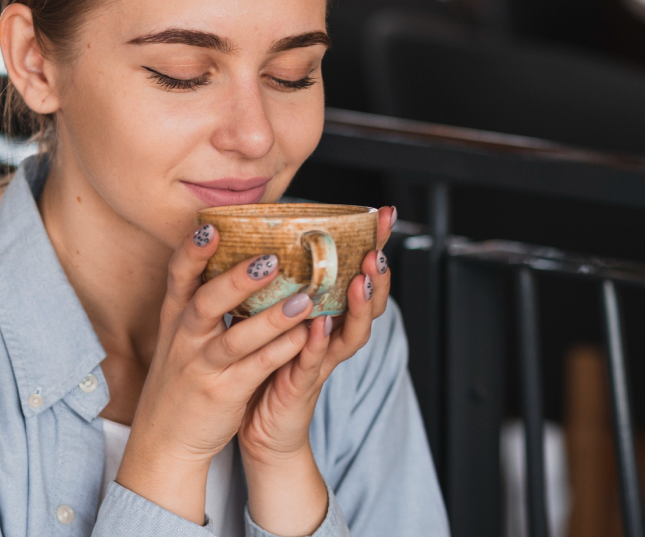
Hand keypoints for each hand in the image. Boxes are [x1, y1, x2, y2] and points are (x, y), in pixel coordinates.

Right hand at [115, 225, 312, 523]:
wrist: (164, 440)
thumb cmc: (182, 379)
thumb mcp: (180, 336)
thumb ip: (201, 301)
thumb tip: (231, 256)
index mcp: (175, 320)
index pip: (178, 277)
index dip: (192, 251)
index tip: (211, 225)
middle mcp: (185, 340)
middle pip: (205, 302)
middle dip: (236, 280)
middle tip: (270, 258)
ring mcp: (202, 368)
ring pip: (234, 339)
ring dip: (270, 319)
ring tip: (304, 299)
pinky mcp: (221, 394)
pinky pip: (254, 369)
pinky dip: (280, 352)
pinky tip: (305, 337)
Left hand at [238, 206, 396, 534]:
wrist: (260, 429)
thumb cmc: (268, 368)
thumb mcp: (280, 317)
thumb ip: (286, 284)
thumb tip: (273, 231)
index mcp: (331, 316)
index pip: (360, 274)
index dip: (376, 245)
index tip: (384, 215)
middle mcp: (334, 337)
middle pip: (369, 302)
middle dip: (378, 274)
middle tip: (379, 249)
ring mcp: (322, 361)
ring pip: (352, 332)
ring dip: (359, 305)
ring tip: (362, 280)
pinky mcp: (302, 385)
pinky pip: (314, 362)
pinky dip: (320, 343)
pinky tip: (320, 324)